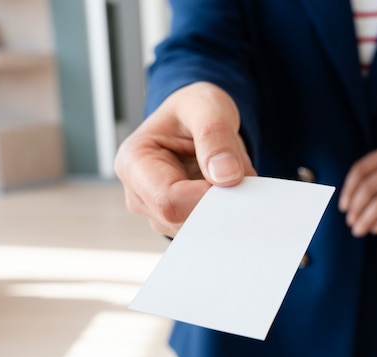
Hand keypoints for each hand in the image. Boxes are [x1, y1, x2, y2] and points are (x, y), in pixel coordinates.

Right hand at [114, 82, 255, 236]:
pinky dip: (226, 213)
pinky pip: (207, 230)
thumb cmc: (195, 109)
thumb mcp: (207, 106)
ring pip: (198, 230)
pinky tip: (231, 190)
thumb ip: (214, 135)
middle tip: (242, 177)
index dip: (207, 197)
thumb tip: (225, 175)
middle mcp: (139, 194)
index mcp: (134, 162)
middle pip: (183, 220)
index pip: (169, 201)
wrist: (196, 119)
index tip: (233, 178)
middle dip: (219, 203)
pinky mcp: (179, 222)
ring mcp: (157, 213)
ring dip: (225, 208)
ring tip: (231, 176)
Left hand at [338, 141, 376, 236]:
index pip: (361, 169)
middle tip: (350, 223)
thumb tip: (345, 203)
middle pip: (370, 187)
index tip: (343, 208)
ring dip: (367, 219)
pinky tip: (375, 229)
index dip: (348, 190)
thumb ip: (372, 176)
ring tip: (359, 230)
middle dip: (356, 208)